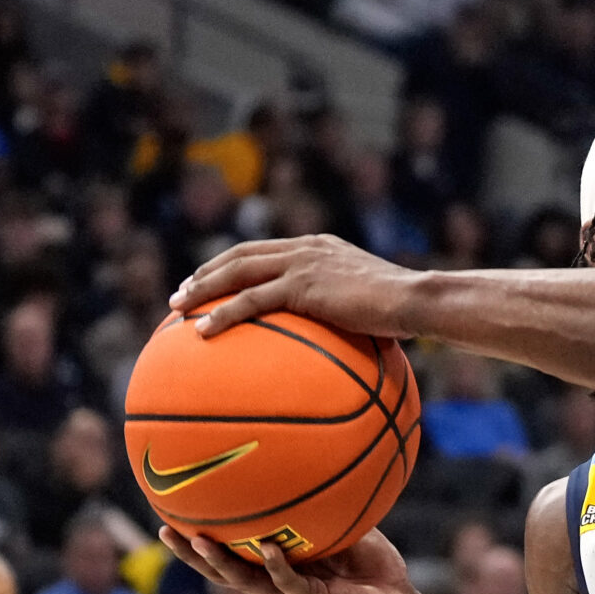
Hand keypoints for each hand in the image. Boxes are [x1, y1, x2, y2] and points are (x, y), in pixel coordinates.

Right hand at [158, 527, 420, 593]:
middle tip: (163, 530)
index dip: (199, 539)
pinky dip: (277, 567)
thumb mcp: (344, 525)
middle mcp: (277, 582)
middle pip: (222, 570)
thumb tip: (310, 459)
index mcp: (277, 566)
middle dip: (191, 554)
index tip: (170, 514)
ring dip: (220, 564)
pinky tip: (265, 549)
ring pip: (246, 583)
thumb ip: (325, 503)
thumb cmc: (372, 567)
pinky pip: (291, 585)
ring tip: (197, 542)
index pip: (229, 553)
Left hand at [170, 234, 419, 338]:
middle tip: (182, 293)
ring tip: (178, 308)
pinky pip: (250, 301)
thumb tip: (346, 345)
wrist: (416, 300)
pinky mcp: (301, 286)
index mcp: (319, 248)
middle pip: (241, 255)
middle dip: (206, 273)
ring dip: (202, 290)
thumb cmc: (405, 312)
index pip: (264, 250)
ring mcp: (302, 264)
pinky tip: (202, 331)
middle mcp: (305, 249)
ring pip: (237, 273)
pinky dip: (222, 314)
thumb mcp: (372, 306)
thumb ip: (350, 313)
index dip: (232, 264)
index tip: (210, 280)